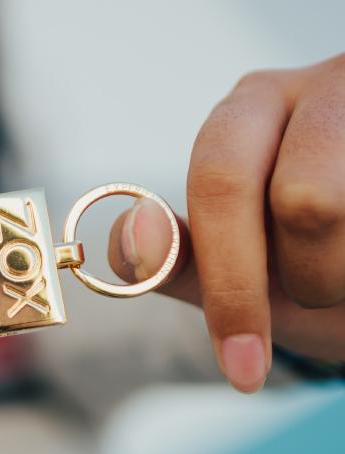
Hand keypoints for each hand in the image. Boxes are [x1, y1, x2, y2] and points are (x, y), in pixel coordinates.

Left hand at [109, 53, 344, 391]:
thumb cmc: (300, 266)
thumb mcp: (230, 272)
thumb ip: (172, 260)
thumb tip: (134, 232)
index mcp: (246, 112)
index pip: (220, 185)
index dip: (231, 286)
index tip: (243, 369)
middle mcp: (320, 84)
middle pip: (307, 201)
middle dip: (310, 278)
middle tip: (318, 302)